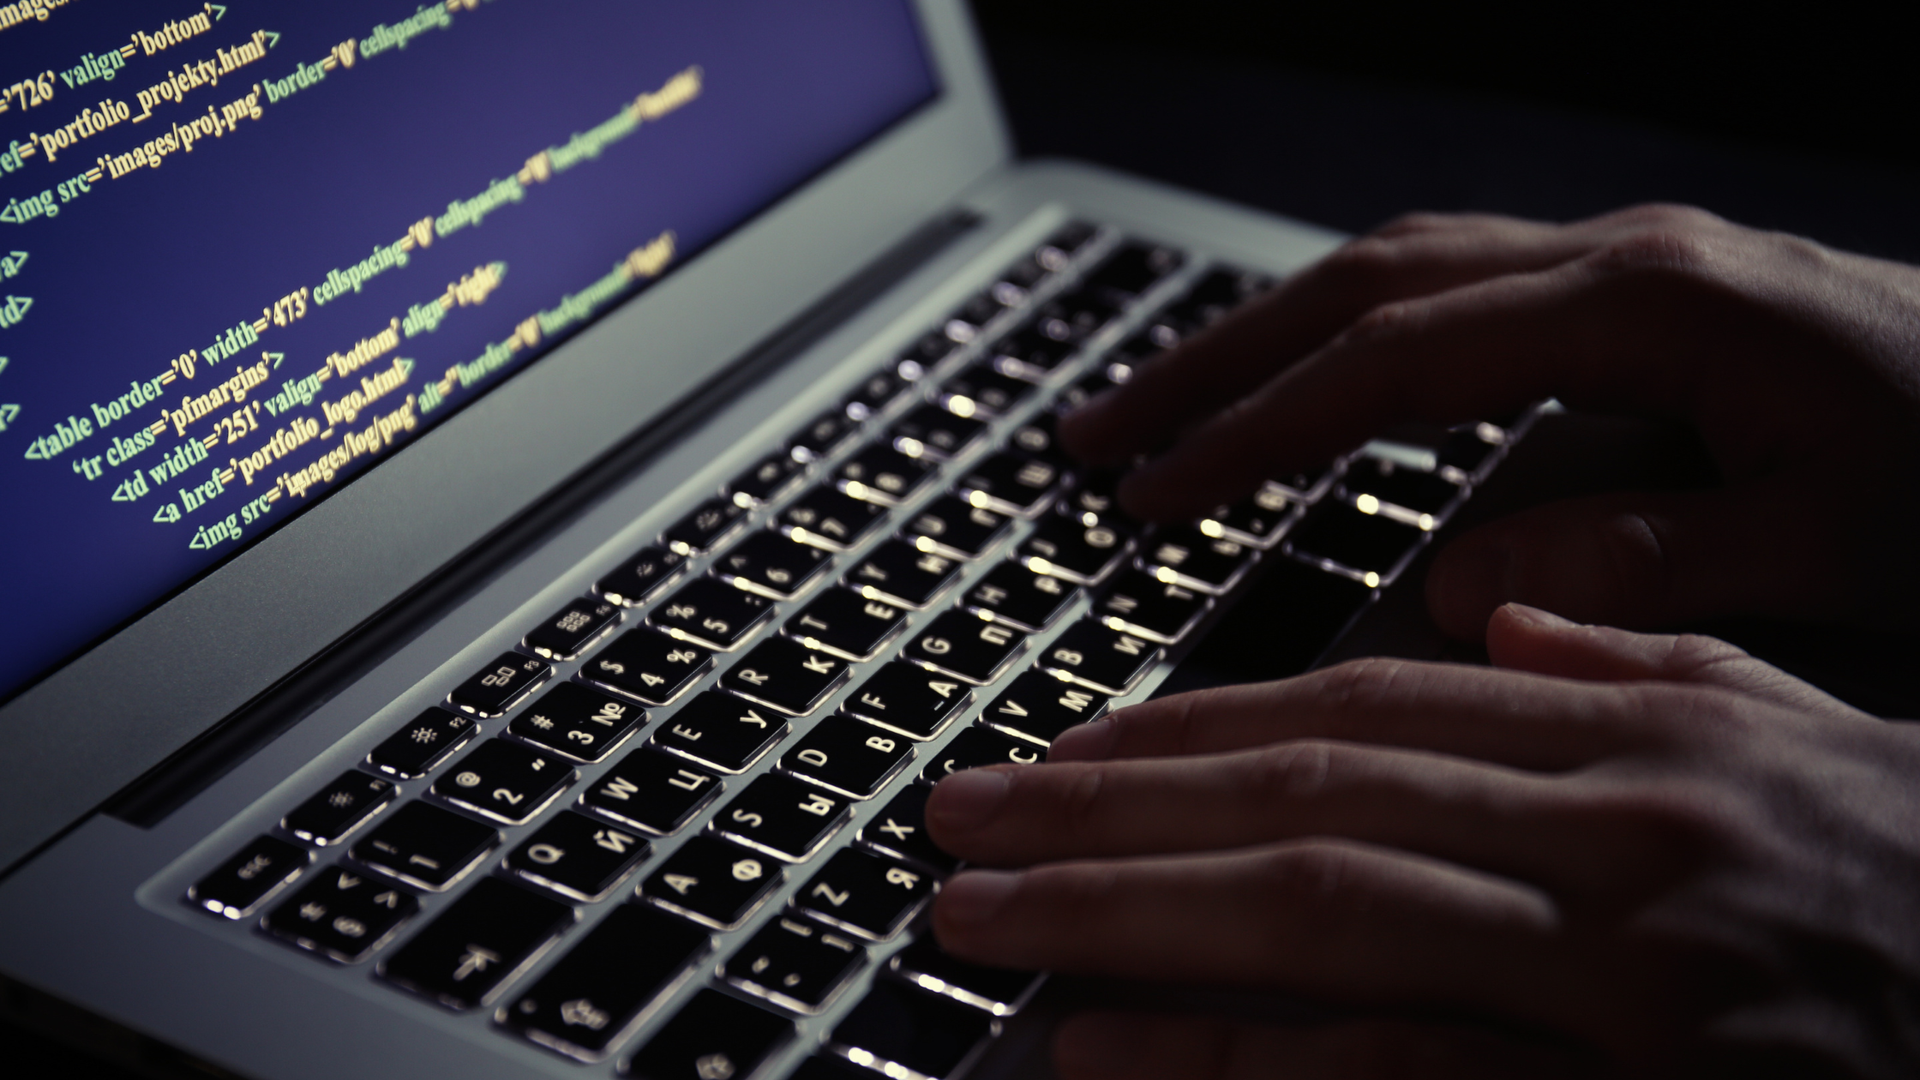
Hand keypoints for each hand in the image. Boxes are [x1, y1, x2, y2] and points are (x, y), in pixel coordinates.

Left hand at [926, 605, 1919, 1077]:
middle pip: (1308, 797)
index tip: (1068, 751)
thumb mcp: (1801, 746)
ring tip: (982, 917)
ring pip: (1327, 912)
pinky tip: (1117, 1054)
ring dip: (1126, 913)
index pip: (1366, 709)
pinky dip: (1244, 1061)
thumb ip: (1642, 670)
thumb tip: (1493, 620)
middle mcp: (1625, 833)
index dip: (1194, 728)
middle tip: (960, 818)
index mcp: (1645, 738)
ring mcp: (1633, 972)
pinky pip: (1404, 1069)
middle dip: (1110, 805)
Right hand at [1058, 206, 1919, 638]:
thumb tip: (1457, 585)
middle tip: (1091, 438)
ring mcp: (1623, 268)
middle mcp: (1620, 261)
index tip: (1148, 495)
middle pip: (1360, 287)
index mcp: (1655, 306)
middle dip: (1212, 363)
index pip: (1395, 359)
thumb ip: (1656, 569)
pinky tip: (1307, 394)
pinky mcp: (1634, 297)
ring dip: (1262, 343)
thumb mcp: (1852, 548)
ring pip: (1392, 276)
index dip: (1255, 428)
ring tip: (1156, 416)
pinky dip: (1347, 343)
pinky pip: (1449, 296)